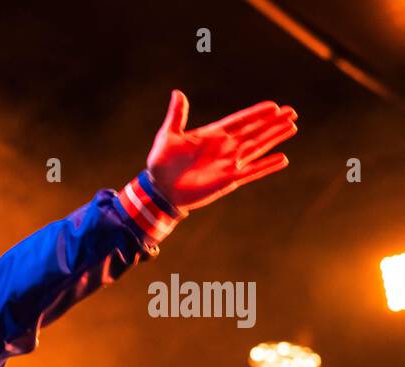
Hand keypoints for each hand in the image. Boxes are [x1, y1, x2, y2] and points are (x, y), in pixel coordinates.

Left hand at [147, 90, 296, 210]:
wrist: (159, 189)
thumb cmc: (161, 163)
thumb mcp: (168, 136)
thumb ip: (177, 115)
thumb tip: (178, 93)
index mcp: (212, 135)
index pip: (240, 121)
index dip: (256, 113)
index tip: (274, 106)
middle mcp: (224, 148)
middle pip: (254, 132)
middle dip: (272, 123)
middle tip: (292, 112)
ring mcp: (227, 164)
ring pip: (256, 147)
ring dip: (274, 138)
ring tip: (292, 127)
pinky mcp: (227, 180)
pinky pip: (251, 171)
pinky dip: (266, 166)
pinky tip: (283, 158)